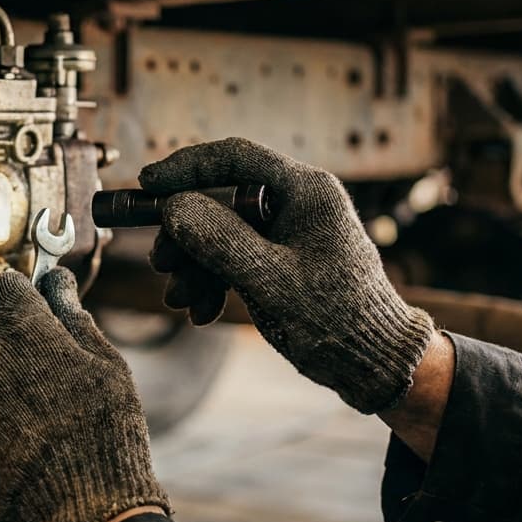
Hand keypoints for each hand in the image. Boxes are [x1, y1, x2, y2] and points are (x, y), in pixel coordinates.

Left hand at [0, 268, 168, 521]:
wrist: (83, 505)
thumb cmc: (104, 428)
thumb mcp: (105, 363)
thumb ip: (72, 315)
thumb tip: (55, 279)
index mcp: (20, 327)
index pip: (3, 286)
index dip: (18, 299)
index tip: (31, 317)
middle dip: (2, 346)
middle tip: (38, 380)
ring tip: (30, 425)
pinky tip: (12, 448)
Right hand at [139, 137, 433, 413]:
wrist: (374, 364)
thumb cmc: (335, 320)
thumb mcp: (269, 281)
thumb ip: (220, 240)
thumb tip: (173, 207)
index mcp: (306, 191)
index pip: (235, 157)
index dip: (185, 167)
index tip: (147, 185)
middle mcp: (297, 202)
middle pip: (221, 199)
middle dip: (185, 234)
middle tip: (159, 263)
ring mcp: (289, 231)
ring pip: (222, 232)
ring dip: (194, 264)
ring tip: (179, 300)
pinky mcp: (282, 259)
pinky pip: (234, 257)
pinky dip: (213, 281)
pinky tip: (201, 311)